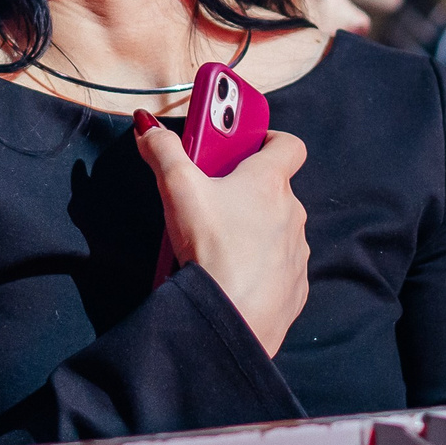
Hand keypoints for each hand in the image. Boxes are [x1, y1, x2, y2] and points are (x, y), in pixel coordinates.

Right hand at [137, 112, 310, 356]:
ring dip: (254, 228)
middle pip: (276, 188)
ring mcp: (297, 251)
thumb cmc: (210, 246)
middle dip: (247, 188)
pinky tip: (231, 273)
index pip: (288, 144)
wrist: (231, 317)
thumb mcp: (177, 188)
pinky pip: (279, 265)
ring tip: (217, 240)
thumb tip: (148, 127)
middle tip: (212, 197)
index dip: (268, 139)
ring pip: (278, 228)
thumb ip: (163, 151)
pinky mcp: (295, 285)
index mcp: (269, 182)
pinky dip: (260, 264)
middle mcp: (292, 212)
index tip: (245, 145)